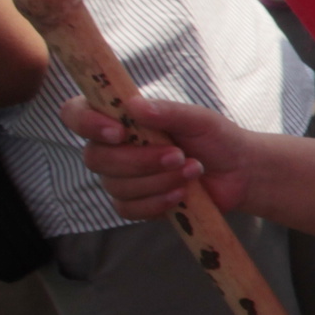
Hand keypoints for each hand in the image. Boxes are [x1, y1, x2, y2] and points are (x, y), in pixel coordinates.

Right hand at [59, 94, 255, 219]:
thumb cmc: (215, 138)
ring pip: (115, 185)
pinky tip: (182, 194)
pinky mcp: (134, 204)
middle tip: (179, 155)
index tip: (120, 132)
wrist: (238, 172)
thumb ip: (169, 112)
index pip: (76, 114)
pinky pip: (127, 209)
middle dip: (140, 160)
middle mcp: (113, 148)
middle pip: (96, 158)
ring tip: (192, 170)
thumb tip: (134, 105)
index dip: (87, 123)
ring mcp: (120, 178)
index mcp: (121, 118)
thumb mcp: (199, 120)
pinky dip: (157, 202)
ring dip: (158, 180)